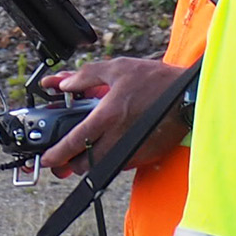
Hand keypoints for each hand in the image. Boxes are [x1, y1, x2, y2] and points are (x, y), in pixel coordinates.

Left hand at [38, 57, 194, 177]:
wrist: (189, 95)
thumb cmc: (156, 80)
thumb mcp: (117, 69)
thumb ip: (86, 76)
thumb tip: (63, 84)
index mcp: (108, 116)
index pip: (74, 142)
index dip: (57, 154)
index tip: (46, 159)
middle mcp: (119, 137)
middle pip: (85, 164)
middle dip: (70, 164)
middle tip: (63, 158)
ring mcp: (133, 149)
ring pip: (102, 167)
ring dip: (89, 163)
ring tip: (84, 151)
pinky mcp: (146, 156)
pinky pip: (121, 164)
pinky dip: (110, 159)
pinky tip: (108, 146)